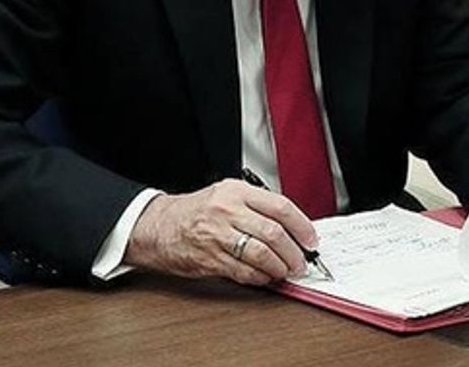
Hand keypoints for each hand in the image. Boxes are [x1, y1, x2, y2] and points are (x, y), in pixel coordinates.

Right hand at [124, 179, 317, 284]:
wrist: (158, 226)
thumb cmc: (196, 211)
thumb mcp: (226, 195)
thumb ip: (256, 207)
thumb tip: (291, 228)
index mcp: (236, 191)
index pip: (280, 206)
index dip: (301, 225)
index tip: (310, 239)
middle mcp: (228, 211)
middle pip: (274, 233)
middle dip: (294, 251)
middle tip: (301, 261)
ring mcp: (218, 235)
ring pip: (261, 254)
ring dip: (280, 267)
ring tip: (286, 271)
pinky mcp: (210, 258)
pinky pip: (244, 271)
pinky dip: (261, 277)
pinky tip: (266, 277)